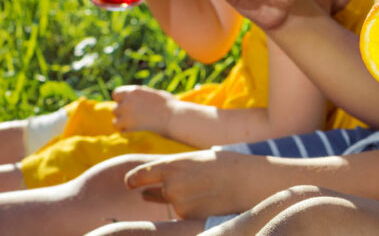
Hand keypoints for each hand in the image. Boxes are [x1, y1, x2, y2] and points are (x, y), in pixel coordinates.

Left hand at [112, 85, 175, 134]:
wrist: (174, 117)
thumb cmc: (169, 105)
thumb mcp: (154, 94)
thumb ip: (142, 96)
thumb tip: (137, 99)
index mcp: (134, 91)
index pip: (116, 93)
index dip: (121, 99)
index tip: (128, 104)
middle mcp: (128, 101)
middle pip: (116, 108)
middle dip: (123, 112)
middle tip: (136, 116)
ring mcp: (127, 113)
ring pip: (116, 119)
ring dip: (124, 122)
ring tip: (137, 123)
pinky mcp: (129, 125)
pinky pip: (119, 128)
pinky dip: (125, 130)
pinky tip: (135, 129)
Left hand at [124, 149, 248, 218]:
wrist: (248, 182)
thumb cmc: (225, 165)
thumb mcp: (196, 160)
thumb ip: (174, 170)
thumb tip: (153, 186)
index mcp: (171, 166)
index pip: (137, 177)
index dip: (133, 181)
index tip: (131, 184)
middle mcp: (170, 186)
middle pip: (155, 191)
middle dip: (159, 191)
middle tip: (177, 187)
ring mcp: (178, 204)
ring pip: (173, 203)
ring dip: (184, 199)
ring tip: (207, 189)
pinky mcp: (189, 218)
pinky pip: (184, 215)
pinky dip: (194, 209)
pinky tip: (209, 200)